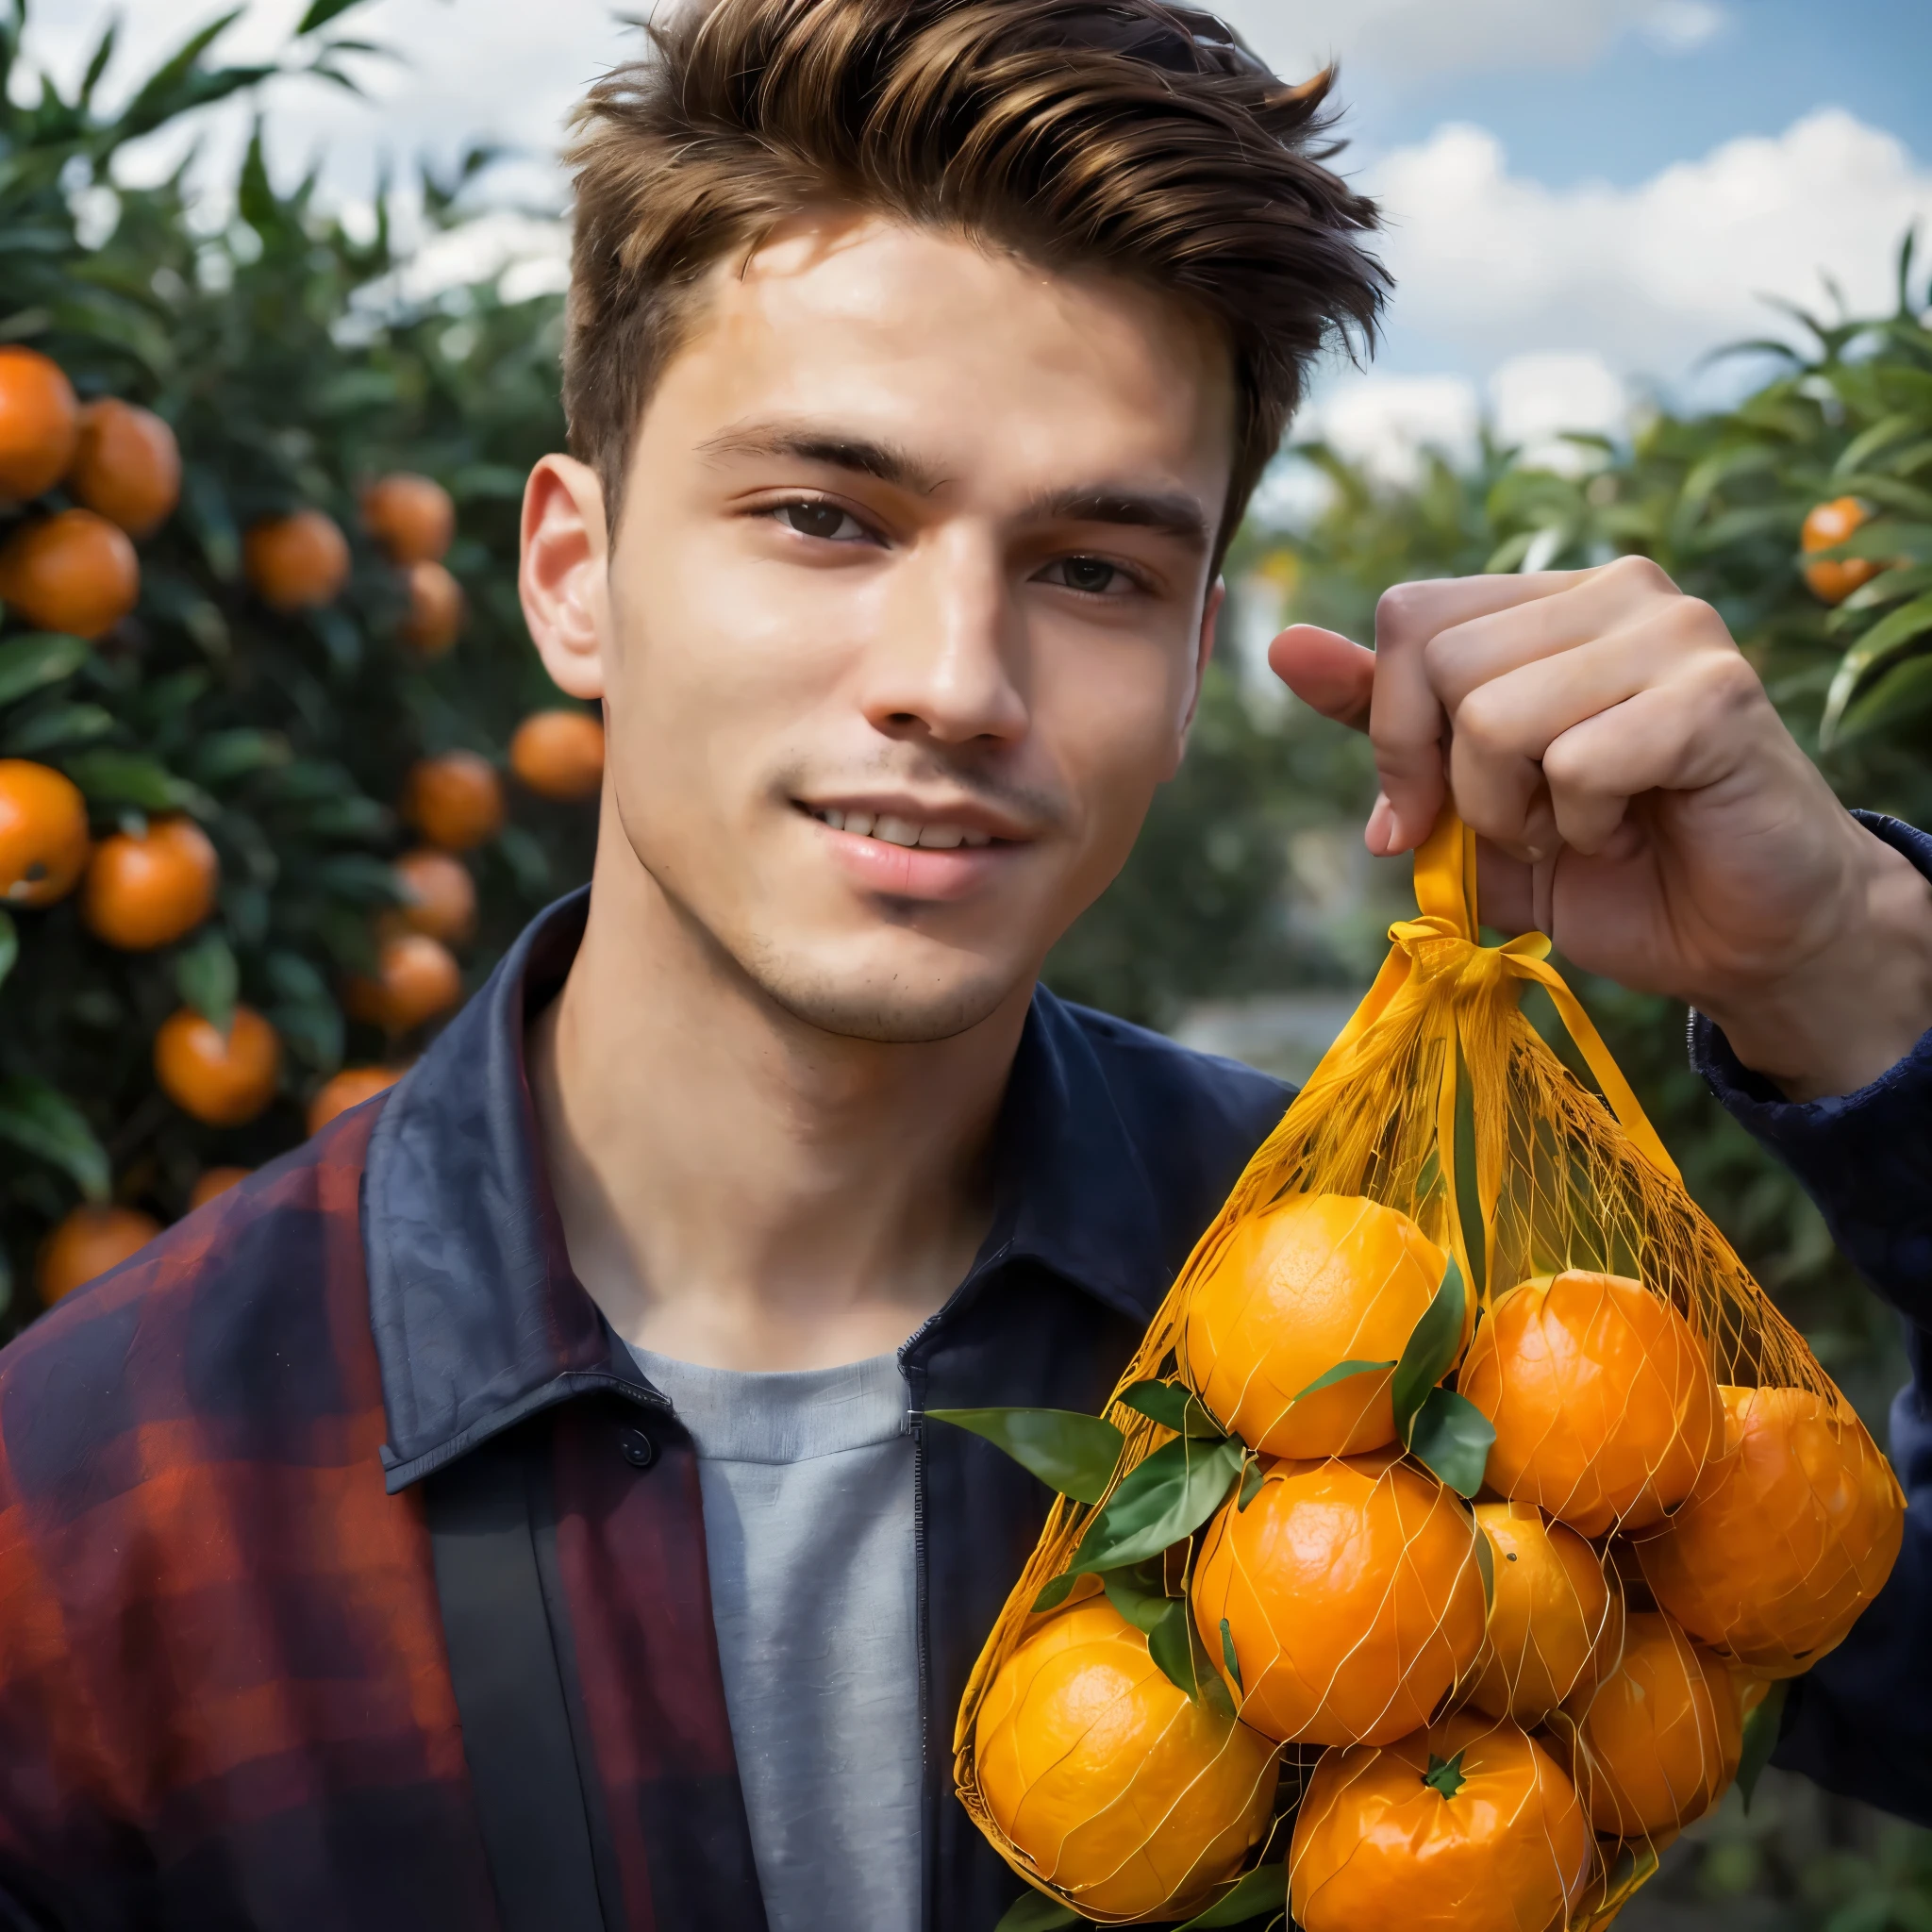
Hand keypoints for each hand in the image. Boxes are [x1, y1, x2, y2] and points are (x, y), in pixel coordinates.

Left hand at [1268, 558, 1931, 1099]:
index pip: (1408, 617)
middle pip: (1436, 664)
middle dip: (1449, 782)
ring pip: (1494, 716)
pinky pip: (1575, 762)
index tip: (1420, 813)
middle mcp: (1612, 590)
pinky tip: (1631, 828)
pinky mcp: (1715, 693)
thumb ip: (1383, 725)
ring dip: (1514, 810)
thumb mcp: (1462, 799)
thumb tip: (1284, 645)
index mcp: (1545, 603)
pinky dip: (1583, 825)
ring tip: (1581, 824)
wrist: (1738, 940)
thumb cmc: (1606, 868)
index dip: (1392, 731)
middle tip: (1524, 825)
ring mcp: (1672, 631)